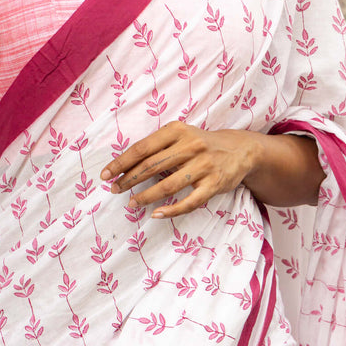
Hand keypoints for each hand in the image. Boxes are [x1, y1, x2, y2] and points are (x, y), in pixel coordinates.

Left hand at [101, 121, 257, 218]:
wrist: (240, 149)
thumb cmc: (201, 143)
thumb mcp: (181, 135)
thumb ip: (158, 146)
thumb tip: (125, 164)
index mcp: (177, 131)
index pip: (142, 148)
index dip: (121, 163)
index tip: (105, 174)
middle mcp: (190, 146)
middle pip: (151, 166)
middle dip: (128, 180)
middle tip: (114, 190)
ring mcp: (203, 166)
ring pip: (168, 185)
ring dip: (145, 196)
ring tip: (131, 203)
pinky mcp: (214, 184)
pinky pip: (189, 201)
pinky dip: (171, 210)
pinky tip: (157, 214)